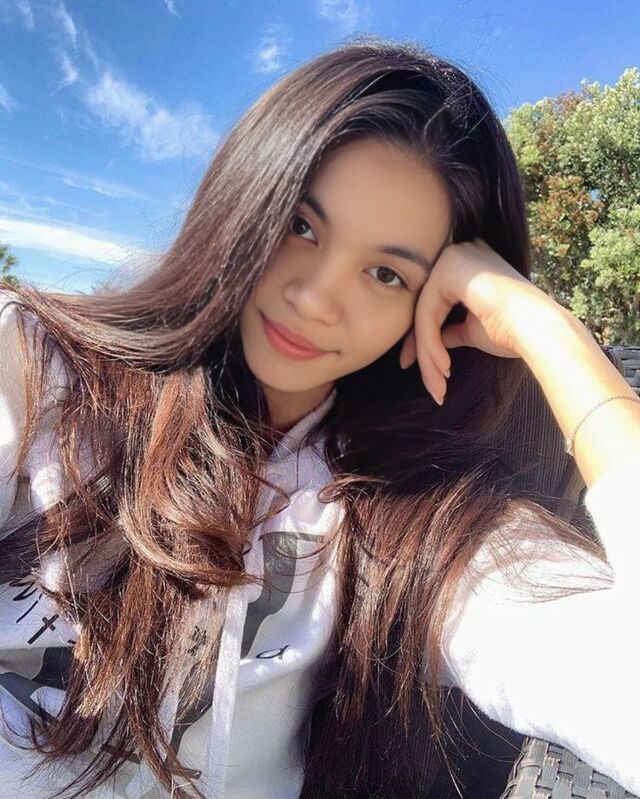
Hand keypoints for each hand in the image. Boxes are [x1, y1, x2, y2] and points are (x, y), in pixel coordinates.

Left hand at [398, 237, 559, 404]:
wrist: (539, 329)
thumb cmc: (514, 330)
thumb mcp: (473, 328)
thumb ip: (451, 328)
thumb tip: (434, 339)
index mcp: (466, 265)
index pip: (434, 306)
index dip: (426, 340)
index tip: (427, 371)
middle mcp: (458, 254)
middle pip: (426, 309)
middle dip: (423, 350)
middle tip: (430, 384)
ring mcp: (452, 258)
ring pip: (424, 315)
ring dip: (428, 355)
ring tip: (438, 386)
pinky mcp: (448, 269)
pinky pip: (427, 314)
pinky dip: (431, 345)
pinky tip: (442, 368)